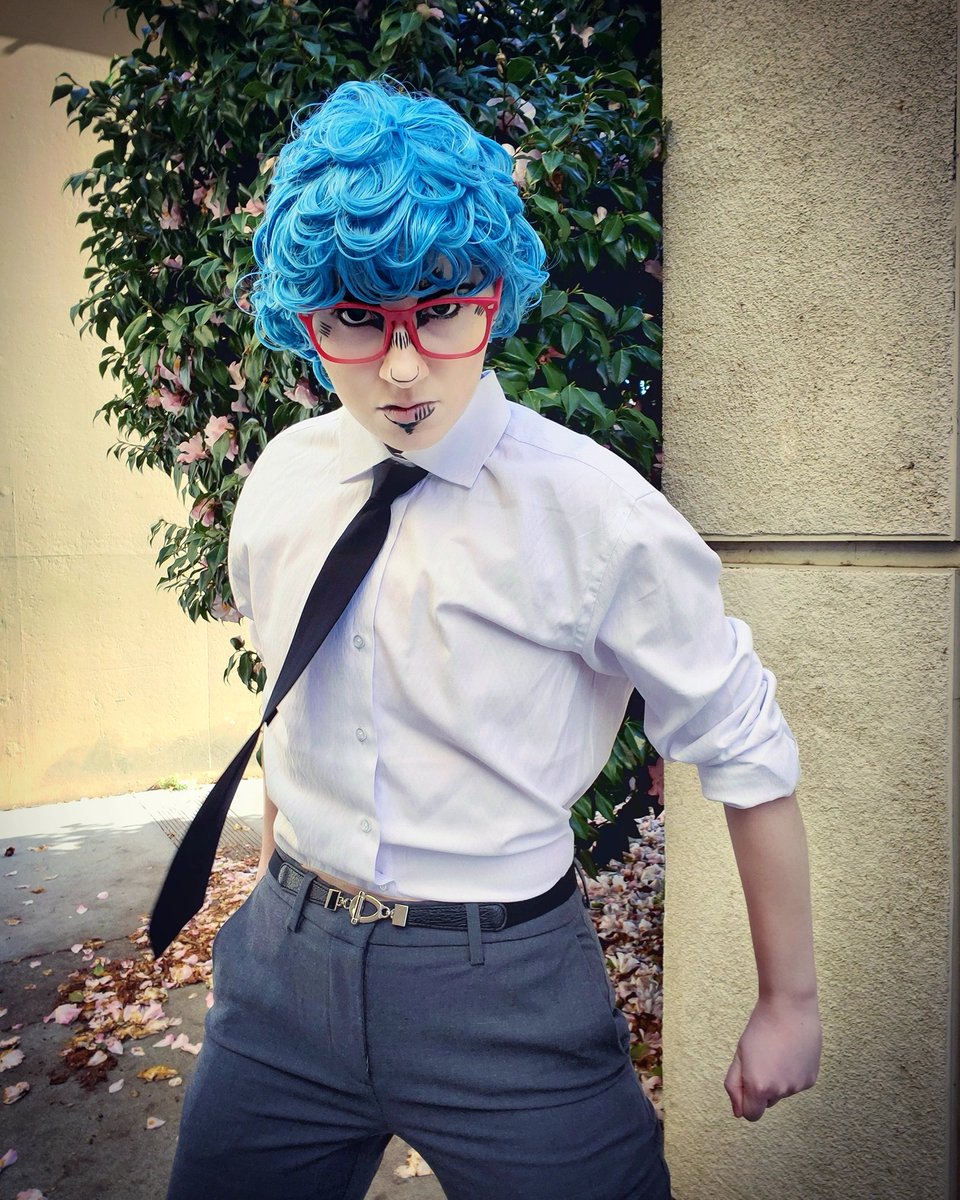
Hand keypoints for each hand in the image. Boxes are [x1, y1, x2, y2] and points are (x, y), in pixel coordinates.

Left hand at [724, 994, 821, 1120]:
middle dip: (762, 1087)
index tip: (746, 1082)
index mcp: (758, 1087)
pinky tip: (790, 1053)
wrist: (789, 1008)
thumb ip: (734, 1086)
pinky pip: (796, 1084)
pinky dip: (792, 1073)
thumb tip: (738, 1112)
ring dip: (777, 1079)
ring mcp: (798, 1086)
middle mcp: (780, 1091)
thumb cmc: (760, 1028)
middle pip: (767, 1102)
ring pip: (782, 1092)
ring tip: (777, 1052)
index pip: (751, 1114)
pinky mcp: (811, 1079)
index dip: (746, 1100)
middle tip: (762, 1059)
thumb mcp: (739, 1055)